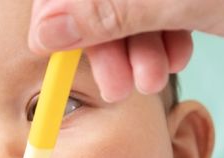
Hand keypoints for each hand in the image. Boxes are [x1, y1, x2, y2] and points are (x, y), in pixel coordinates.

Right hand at [28, 0, 223, 101]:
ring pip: (129, 5)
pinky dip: (161, 38)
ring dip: (135, 48)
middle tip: (121, 84)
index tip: (61, 55)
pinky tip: (177, 57)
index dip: (60, 14)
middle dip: (107, 40)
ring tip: (154, 79)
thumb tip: (46, 31)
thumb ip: (110, 11)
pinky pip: (158, 9)